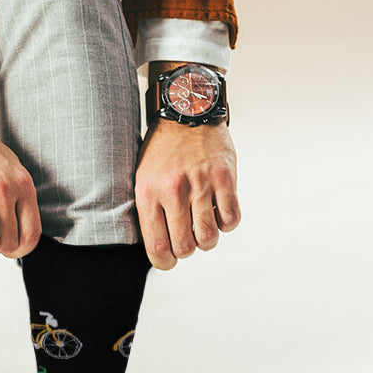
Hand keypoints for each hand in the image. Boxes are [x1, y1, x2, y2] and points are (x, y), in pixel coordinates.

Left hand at [135, 118, 239, 269]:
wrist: (186, 110)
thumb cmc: (161, 149)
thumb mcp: (141, 177)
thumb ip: (149, 210)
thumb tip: (156, 247)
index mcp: (148, 192)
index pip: (157, 247)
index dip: (165, 262)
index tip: (168, 260)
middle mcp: (174, 190)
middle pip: (185, 247)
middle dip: (187, 249)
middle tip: (187, 238)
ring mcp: (201, 184)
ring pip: (209, 237)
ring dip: (207, 239)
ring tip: (202, 226)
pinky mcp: (225, 177)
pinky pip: (231, 218)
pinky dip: (226, 222)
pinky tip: (218, 211)